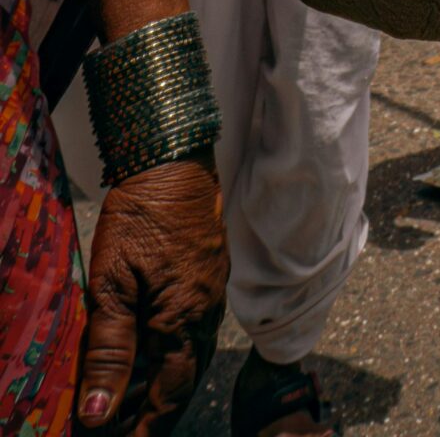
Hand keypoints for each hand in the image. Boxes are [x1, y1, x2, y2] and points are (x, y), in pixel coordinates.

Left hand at [77, 154, 225, 430]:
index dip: (145, 426)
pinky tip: (154, 352)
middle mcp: (206, 312)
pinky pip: (196, 329)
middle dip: (156, 412)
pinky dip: (174, 353)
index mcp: (183, 320)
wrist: (174, 158)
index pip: (168, 394)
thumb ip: (109, 351)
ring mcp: (212, 291)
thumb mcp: (112, 285)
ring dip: (166, 385)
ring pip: (193, 355)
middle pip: (185, 380)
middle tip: (125, 432)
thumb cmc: (140, 216)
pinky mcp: (209, 273)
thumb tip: (99, 413)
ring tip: (134, 404)